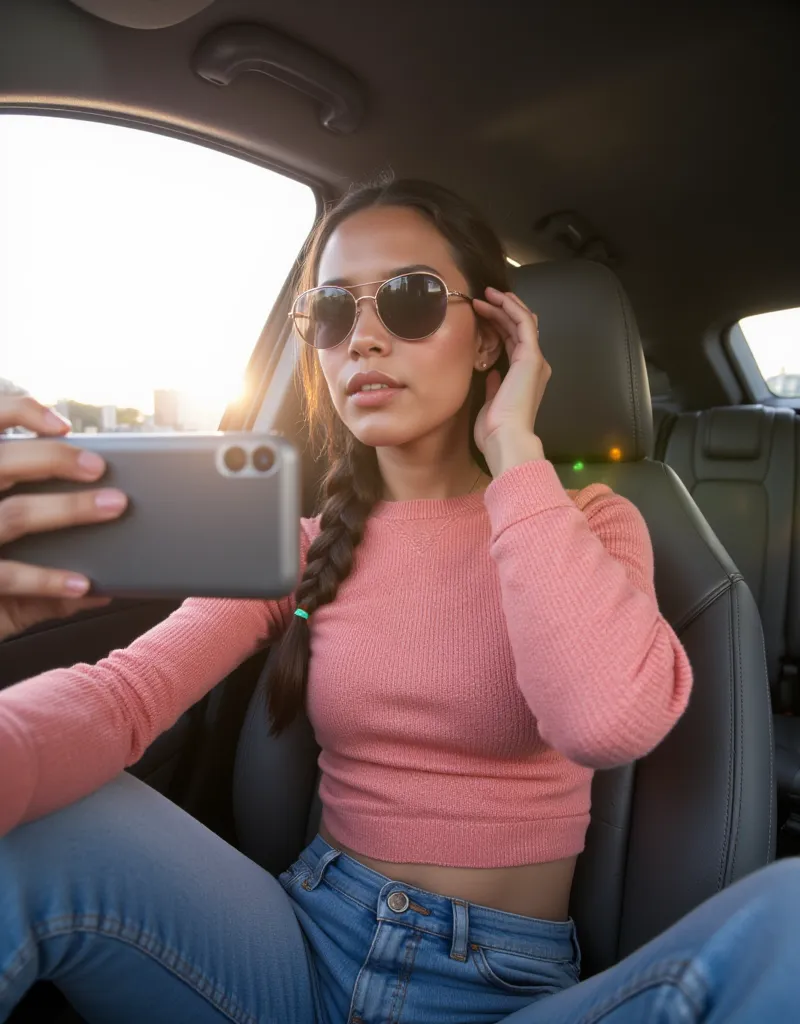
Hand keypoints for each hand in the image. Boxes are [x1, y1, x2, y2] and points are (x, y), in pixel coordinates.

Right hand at [0, 396, 127, 639]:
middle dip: (54, 459)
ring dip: (70, 510)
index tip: (60, 423)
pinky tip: (85, 584)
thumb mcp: (2, 579)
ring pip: (14, 515)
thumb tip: (104, 580)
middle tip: (100, 468)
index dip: (16, 412)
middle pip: (1, 463)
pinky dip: (50, 579)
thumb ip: (42, 575)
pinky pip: (8, 576)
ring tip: (115, 508)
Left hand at [472, 287, 549, 474]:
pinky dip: (510, 308)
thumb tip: (491, 374)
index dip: (499, 324)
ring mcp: (534, 359)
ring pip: (523, 321)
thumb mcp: (491, 402)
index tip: (481, 313)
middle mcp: (534, 365)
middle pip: (520, 327)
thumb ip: (493, 385)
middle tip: (484, 296)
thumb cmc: (495, 429)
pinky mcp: (530, 356)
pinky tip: (495, 299)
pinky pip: (523, 323)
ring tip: (486, 294)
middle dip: (502, 310)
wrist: (506, 438)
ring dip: (505, 304)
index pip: (514, 341)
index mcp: (525, 376)